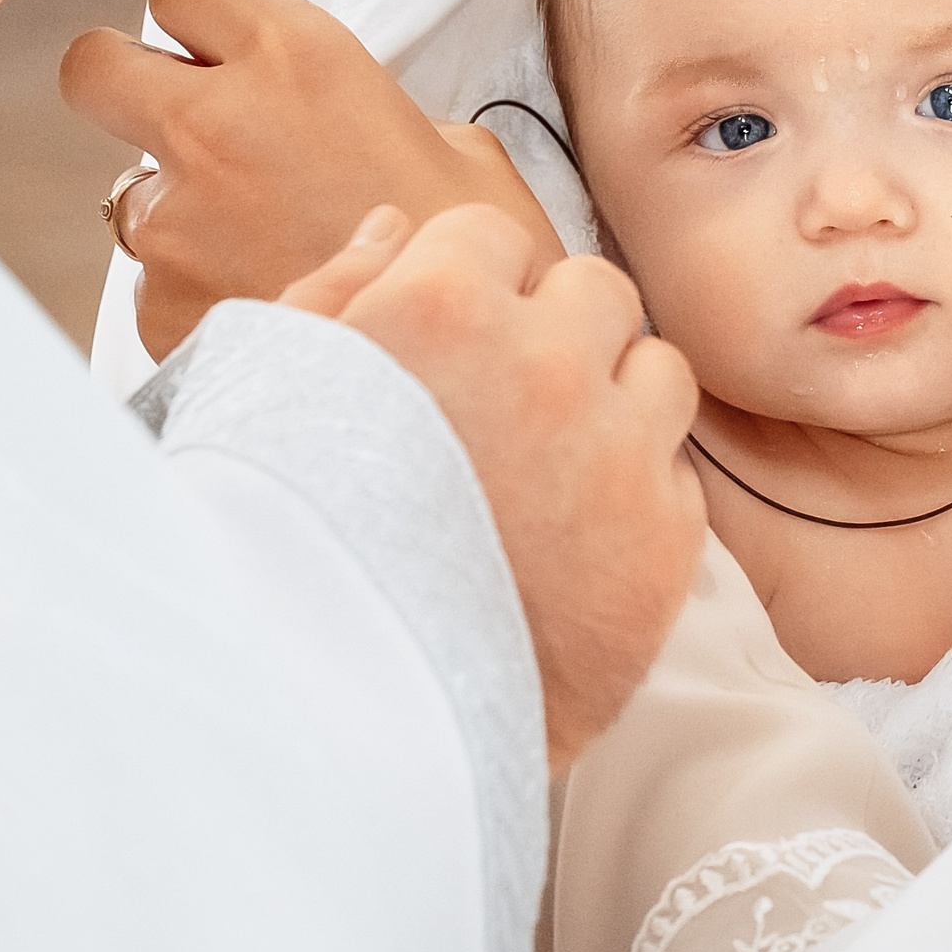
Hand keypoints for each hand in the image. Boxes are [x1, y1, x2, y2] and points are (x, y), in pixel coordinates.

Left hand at [59, 0, 565, 359]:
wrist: (460, 383)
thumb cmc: (478, 263)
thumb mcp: (462, 151)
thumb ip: (375, 116)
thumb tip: (347, 125)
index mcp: (301, 59)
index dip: (201, 14)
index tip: (224, 44)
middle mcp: (219, 126)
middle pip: (93, 65)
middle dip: (126, 85)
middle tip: (184, 120)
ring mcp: (178, 222)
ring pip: (129, 192)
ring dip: (181, 212)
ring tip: (269, 255)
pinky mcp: (163, 307)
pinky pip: (155, 286)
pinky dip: (199, 297)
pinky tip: (271, 311)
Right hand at [281, 206, 706, 770]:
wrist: (344, 723)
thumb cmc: (285, 550)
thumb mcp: (273, 396)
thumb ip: (338, 291)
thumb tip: (397, 227)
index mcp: (439, 309)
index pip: (494, 235)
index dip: (469, 285)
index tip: (448, 339)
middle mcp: (545, 363)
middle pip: (596, 289)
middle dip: (557, 331)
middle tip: (504, 404)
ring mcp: (616, 451)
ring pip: (659, 368)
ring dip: (615, 403)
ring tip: (545, 472)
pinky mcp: (666, 539)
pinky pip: (678, 474)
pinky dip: (634, 497)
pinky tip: (567, 544)